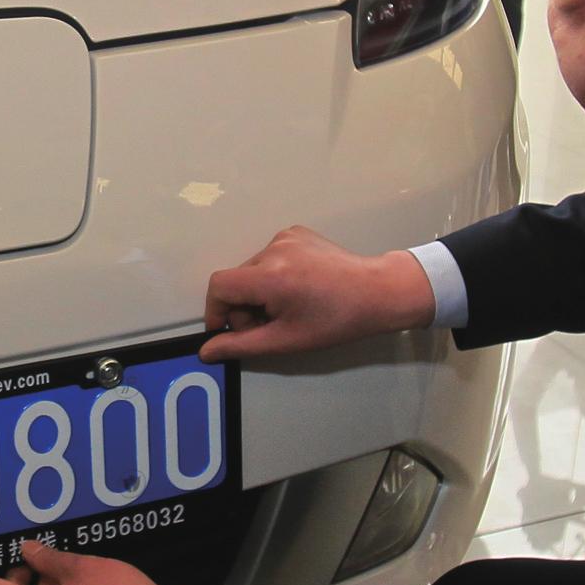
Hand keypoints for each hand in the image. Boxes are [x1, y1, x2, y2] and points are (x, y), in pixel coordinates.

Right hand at [200, 225, 434, 363]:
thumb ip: (241, 345)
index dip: (217, 311)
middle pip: (236, 279)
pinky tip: (298, 287)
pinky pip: (269, 256)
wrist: (377, 292)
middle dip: (244, 306)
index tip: (230, 330)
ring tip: (288, 307)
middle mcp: (274, 248)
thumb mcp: (286, 340)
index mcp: (270, 275)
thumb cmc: (336, 321)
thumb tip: (206, 351)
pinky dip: (274, 274)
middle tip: (270, 326)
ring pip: (252, 269)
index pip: (219, 286)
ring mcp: (286, 236)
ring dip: (259, 292)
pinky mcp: (296, 233)